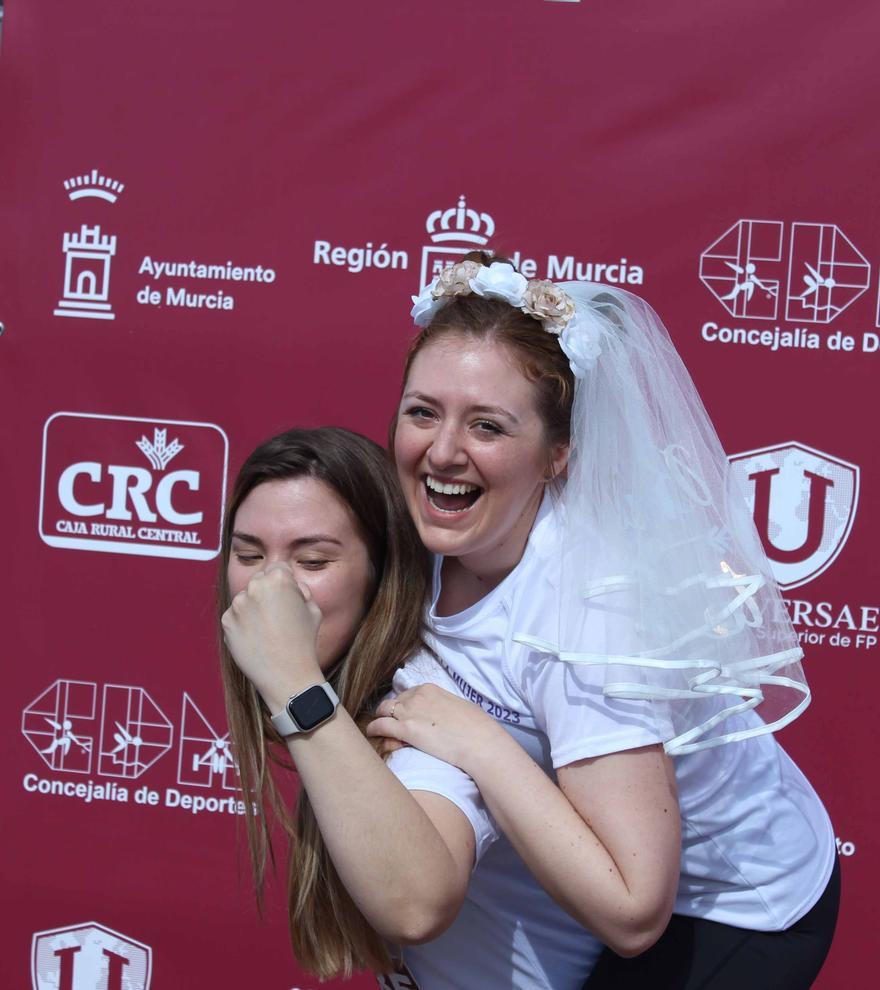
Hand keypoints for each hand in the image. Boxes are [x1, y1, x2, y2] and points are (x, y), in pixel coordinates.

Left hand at [221, 563, 323, 709]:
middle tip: (278, 615)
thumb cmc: (304, 642)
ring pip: (246, 599)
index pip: (278, 568)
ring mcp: (237, 605)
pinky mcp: (226, 622)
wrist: (286, 675)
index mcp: (278, 579)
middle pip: (260, 581)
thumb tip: (291, 587)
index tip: (288, 597)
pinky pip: (235, 616)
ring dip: (253, 608)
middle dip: (268, 592)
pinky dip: (243, 624)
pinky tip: (256, 638)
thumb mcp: (314, 609)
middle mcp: (254, 587)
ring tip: (267, 630)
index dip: (286, 583)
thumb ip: (301, 591)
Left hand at [367, 684, 502, 773]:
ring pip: (383, 711)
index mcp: (430, 689)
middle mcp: (417, 696)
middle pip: (394, 702)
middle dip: (391, 713)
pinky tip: (372, 734)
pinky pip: (380, 726)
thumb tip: (442, 714)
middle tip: (392, 726)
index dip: (404, 706)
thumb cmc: (476, 727)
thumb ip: (444, 706)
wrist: (479, 742)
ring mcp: (410, 711)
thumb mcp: (459, 707)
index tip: (405, 717)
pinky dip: (374, 730)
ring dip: (380, 720)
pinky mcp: (405, 729)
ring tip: (377, 731)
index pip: (407, 694)